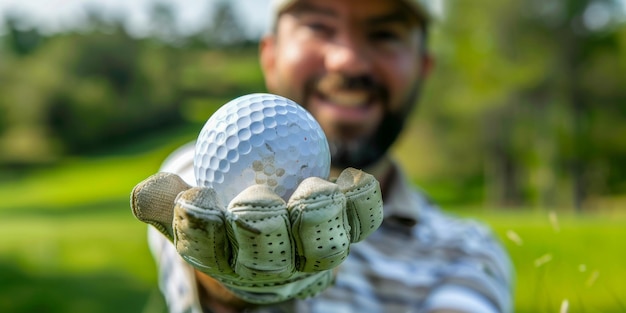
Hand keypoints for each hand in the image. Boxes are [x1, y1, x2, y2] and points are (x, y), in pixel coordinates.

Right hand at [130, 168, 382, 303]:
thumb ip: (163, 200)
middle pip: (268, 258)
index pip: (206, 248)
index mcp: (224, 260)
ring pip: (323, 247)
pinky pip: (363, 220)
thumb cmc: (220, 214)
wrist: (271, 234)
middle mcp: (271, 268)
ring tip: (316, 187)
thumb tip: (146, 192)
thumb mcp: (182, 208)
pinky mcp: (347, 236)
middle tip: (255, 198)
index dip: (200, 225)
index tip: (195, 194)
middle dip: (262, 230)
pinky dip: (363, 200)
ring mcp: (313, 257)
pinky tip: (352, 177)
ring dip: (320, 217)